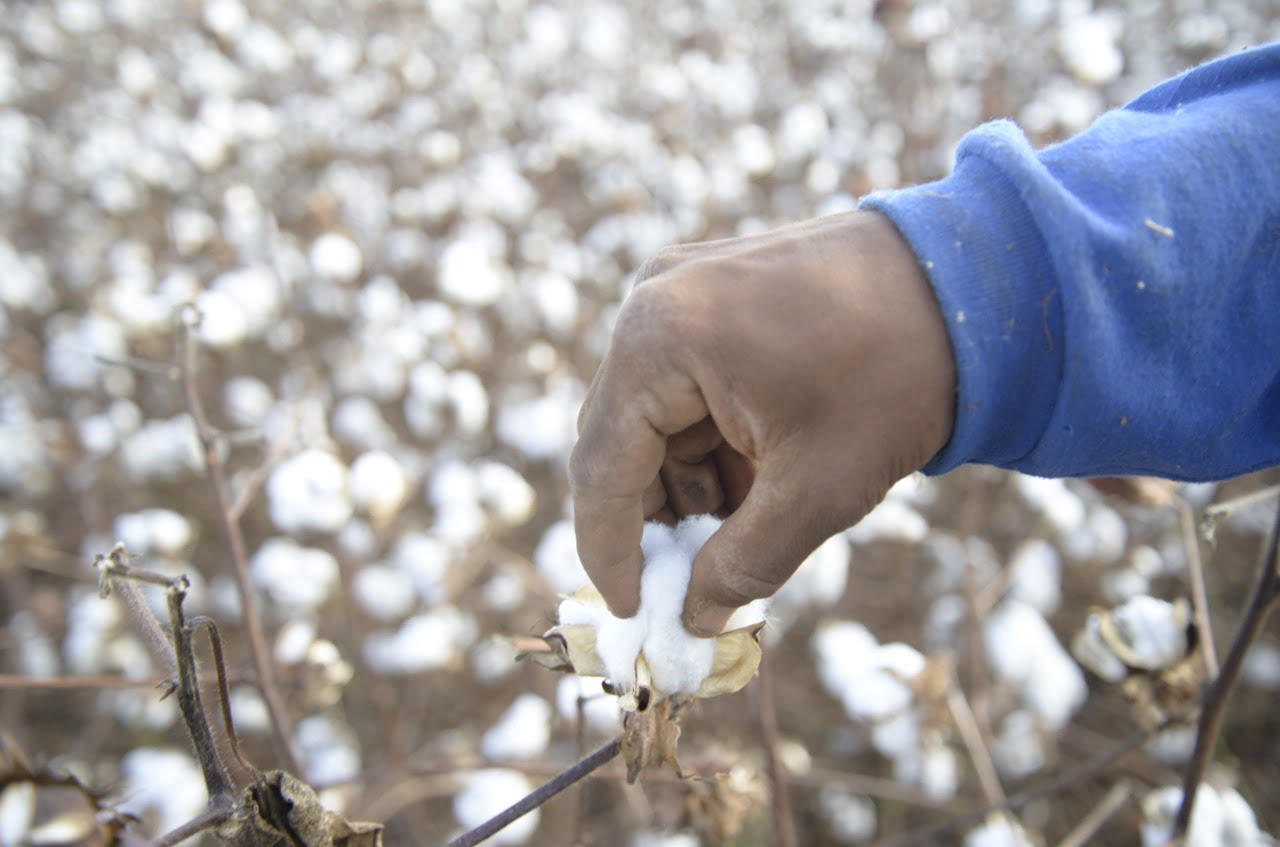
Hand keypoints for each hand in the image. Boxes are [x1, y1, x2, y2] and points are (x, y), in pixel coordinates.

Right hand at [570, 210, 955, 634]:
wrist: (978, 283)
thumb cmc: (897, 375)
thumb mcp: (818, 491)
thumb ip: (743, 567)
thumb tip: (695, 619)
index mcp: (659, 340)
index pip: (601, 467)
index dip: (612, 552)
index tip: (635, 612)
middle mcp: (651, 302)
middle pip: (620, 440)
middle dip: (656, 518)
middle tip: (692, 584)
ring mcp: (682, 288)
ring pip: (654, 418)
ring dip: (689, 483)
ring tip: (746, 528)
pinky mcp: (713, 291)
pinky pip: (685, 385)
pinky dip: (710, 442)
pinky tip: (756, 479)